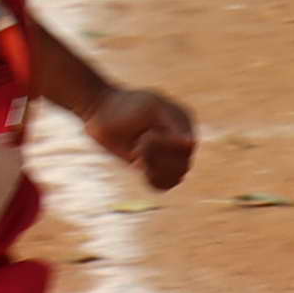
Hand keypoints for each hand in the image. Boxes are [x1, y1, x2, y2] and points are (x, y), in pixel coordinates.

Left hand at [80, 79, 199, 189]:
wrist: (102, 110)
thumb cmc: (127, 106)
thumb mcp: (153, 109)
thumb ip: (175, 123)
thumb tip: (191, 143)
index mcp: (185, 126)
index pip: (185, 149)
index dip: (165, 146)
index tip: (145, 135)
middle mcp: (180, 143)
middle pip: (182, 166)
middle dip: (157, 158)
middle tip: (138, 143)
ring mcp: (168, 157)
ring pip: (175, 177)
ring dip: (152, 168)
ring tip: (136, 154)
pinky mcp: (154, 168)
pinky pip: (164, 185)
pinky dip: (152, 180)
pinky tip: (138, 165)